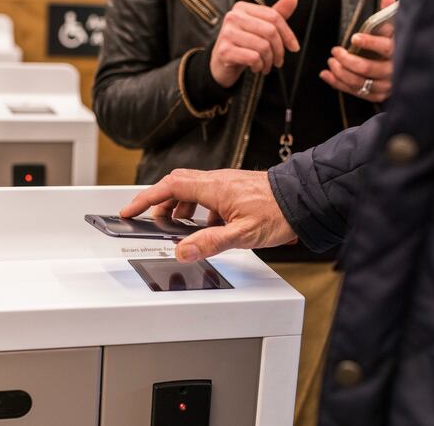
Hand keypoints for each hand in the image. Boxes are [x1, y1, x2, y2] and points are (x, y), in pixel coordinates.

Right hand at [120, 169, 296, 261]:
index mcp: (213, 188)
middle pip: (176, 185)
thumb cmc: (279, 212)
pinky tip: (208, 227)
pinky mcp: (235, 189)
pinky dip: (199, 210)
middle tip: (150, 220)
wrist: (304, 199)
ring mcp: (226, 184)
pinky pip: (207, 195)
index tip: (129, 210)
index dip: (145, 199)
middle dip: (159, 203)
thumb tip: (181, 251)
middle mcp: (217, 181)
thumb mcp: (242, 234)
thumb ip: (210, 243)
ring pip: (191, 190)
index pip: (169, 188)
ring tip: (178, 227)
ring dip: (179, 207)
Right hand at [210, 0, 300, 88]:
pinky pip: (253, 58)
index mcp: (242, 8)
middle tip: (278, 61)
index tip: (294, 48)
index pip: (274, 17)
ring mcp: (227, 34)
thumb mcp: (260, 29)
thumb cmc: (242, 45)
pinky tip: (255, 67)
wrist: (220, 64)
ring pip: (263, 46)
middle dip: (279, 50)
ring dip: (269, 61)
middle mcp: (233, 17)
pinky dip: (258, 66)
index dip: (288, 34)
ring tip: (265, 66)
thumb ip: (276, 15)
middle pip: (270, 31)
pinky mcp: (224, 51)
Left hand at [320, 0, 396, 102]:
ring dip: (340, 73)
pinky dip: (337, 84)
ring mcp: (385, 86)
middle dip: (347, 60)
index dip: (369, 43)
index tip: (354, 38)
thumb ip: (388, 14)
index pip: (385, 48)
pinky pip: (354, 92)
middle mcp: (393, 72)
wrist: (407, 70)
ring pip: (359, 82)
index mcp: (399, 52)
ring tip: (330, 62)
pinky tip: (327, 75)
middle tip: (335, 51)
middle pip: (367, 68)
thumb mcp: (395, 29)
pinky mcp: (377, 95)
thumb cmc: (397, 46)